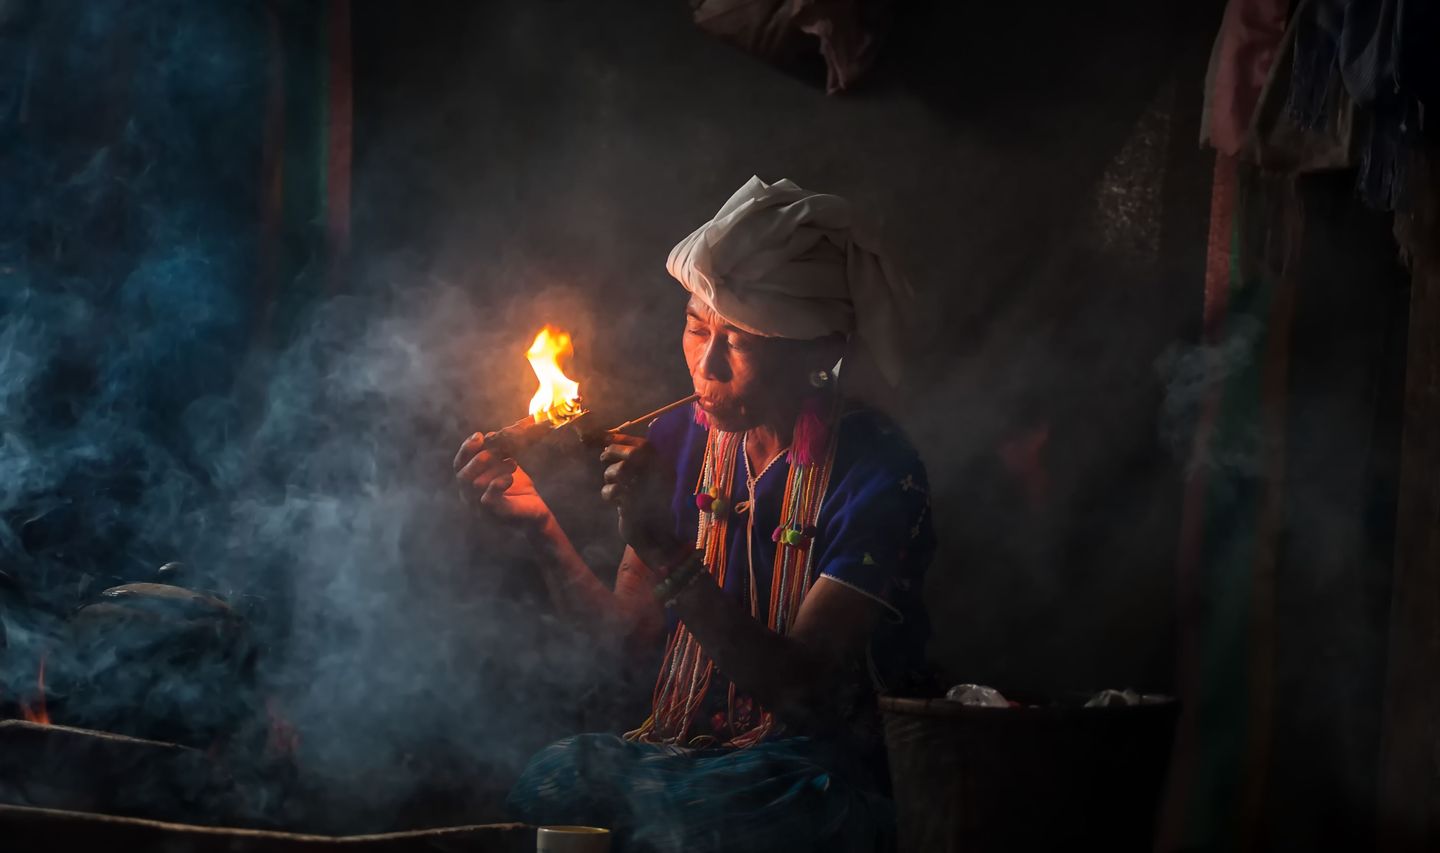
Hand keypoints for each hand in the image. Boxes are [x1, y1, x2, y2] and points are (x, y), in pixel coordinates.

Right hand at [453, 433, 552, 529]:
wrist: (535, 511)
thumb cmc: (518, 488)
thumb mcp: (506, 465)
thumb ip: (497, 451)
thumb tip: (491, 434)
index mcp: (469, 483)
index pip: (458, 465)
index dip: (466, 449)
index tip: (479, 436)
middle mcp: (469, 497)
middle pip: (463, 475)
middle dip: (480, 458)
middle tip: (499, 451)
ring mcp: (479, 509)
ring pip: (476, 485)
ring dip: (495, 469)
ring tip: (512, 463)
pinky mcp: (494, 516)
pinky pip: (487, 499)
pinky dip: (497, 484)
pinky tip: (510, 478)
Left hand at [600, 434, 684, 564]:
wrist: (654, 536)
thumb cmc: (646, 504)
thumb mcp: (644, 478)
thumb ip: (632, 460)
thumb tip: (605, 440)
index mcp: (665, 467)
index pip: (643, 445)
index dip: (620, 438)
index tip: (602, 436)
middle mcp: (661, 476)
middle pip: (634, 453)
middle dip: (613, 452)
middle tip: (603, 458)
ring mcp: (648, 489)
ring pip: (619, 471)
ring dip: (609, 477)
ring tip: (615, 487)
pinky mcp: (634, 503)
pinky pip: (612, 490)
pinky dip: (608, 495)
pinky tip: (616, 502)